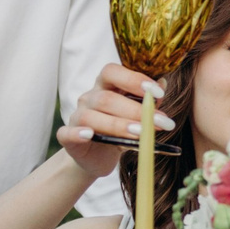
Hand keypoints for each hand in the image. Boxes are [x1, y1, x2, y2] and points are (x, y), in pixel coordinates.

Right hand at [55, 63, 169, 177]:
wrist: (99, 156)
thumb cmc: (121, 130)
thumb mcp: (138, 115)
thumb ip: (149, 101)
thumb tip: (162, 83)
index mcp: (106, 86)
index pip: (113, 72)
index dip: (134, 79)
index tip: (157, 92)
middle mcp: (89, 98)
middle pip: (107, 98)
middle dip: (136, 110)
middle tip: (161, 122)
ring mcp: (76, 116)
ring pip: (92, 116)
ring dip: (119, 125)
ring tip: (142, 134)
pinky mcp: (67, 137)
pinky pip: (67, 133)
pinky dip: (77, 134)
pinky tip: (90, 136)